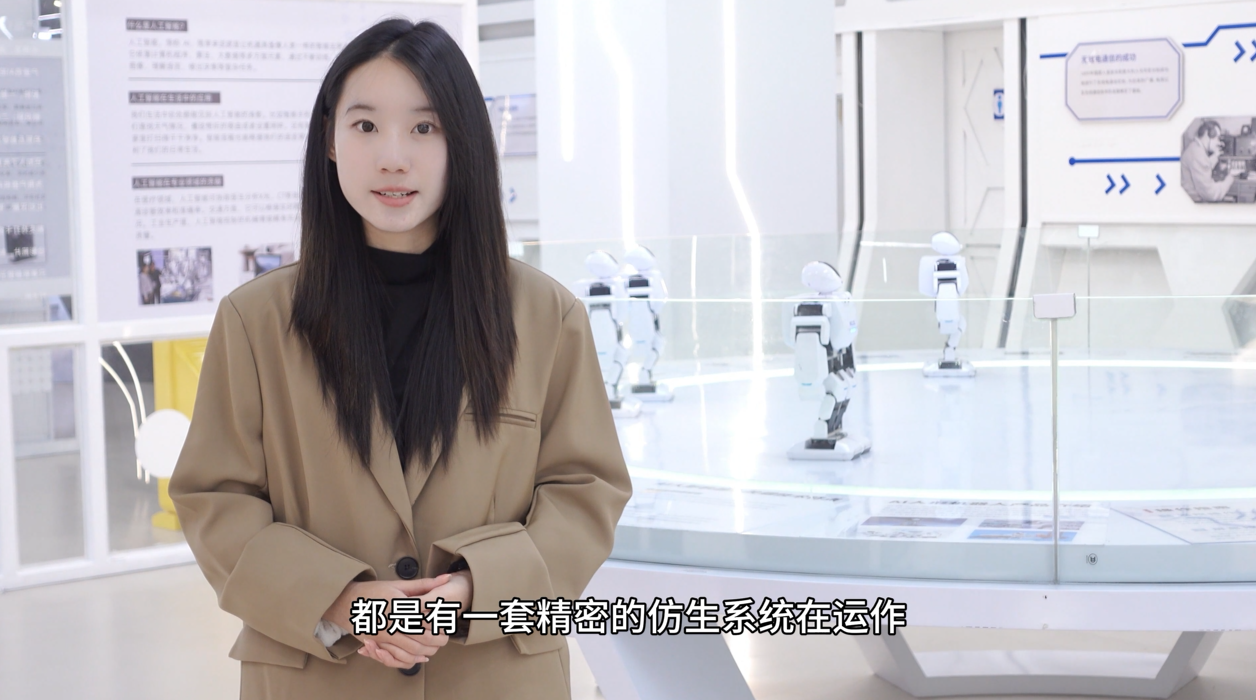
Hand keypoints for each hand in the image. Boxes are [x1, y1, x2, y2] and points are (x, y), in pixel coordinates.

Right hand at [323, 574, 451, 667]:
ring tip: (435, 646)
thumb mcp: (398, 585)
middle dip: (437, 640)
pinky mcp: (377, 644)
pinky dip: (412, 659)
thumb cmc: (373, 592)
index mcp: (398, 604)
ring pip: (411, 650)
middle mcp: (390, 622)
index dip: (439, 622)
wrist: (345, 603)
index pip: (425, 617)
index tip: (448, 621)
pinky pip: (397, 657)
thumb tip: (446, 578)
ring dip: (427, 651)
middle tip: (445, 638)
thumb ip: (424, 584)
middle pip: (421, 637)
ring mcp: (383, 635)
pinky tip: (421, 656)